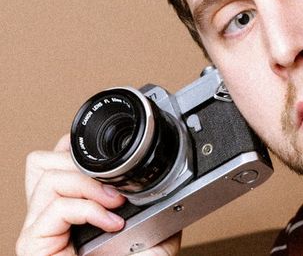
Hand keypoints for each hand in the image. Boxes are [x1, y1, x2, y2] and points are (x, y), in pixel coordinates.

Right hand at [16, 134, 180, 255]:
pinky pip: (54, 208)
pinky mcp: (33, 245)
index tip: (112, 160)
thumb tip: (173, 190)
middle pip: (44, 162)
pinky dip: (88, 208)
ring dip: (89, 183)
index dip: (79, 151)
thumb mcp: (154, 238)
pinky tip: (112, 222)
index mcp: (71, 210)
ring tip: (116, 203)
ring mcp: (39, 230)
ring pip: (48, 177)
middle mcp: (50, 217)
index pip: (57, 162)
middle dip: (81, 162)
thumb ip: (158, 211)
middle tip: (113, 185)